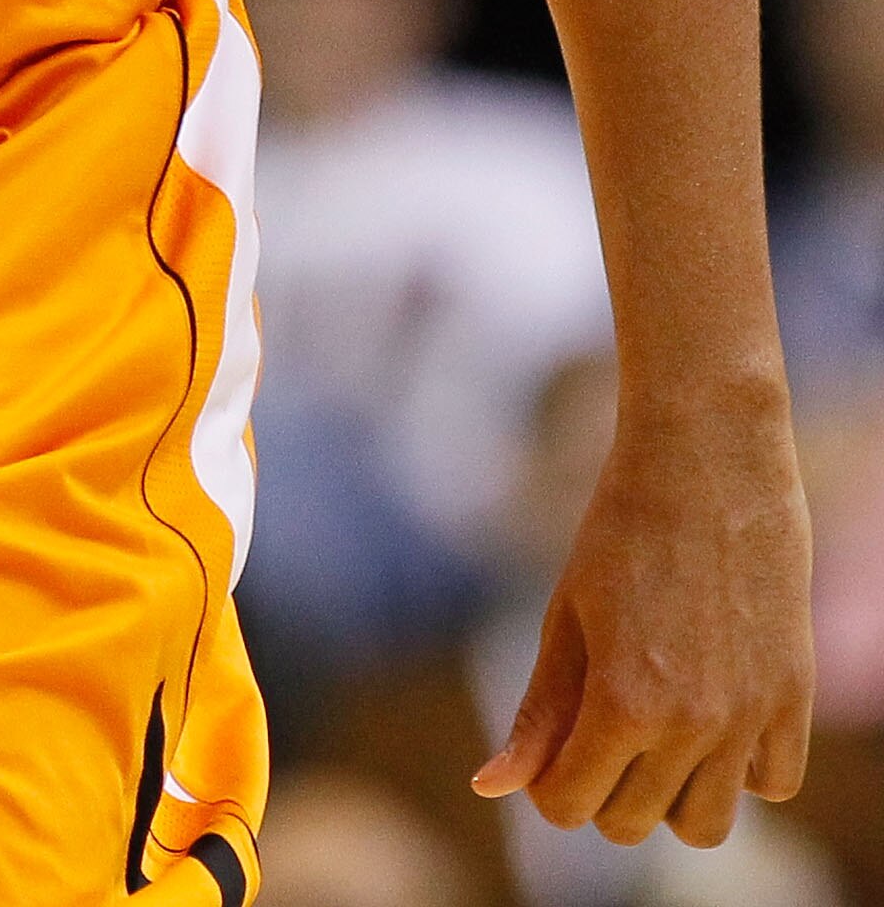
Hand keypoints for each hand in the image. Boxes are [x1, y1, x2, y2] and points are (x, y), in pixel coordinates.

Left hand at [473, 382, 812, 847]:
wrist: (708, 459)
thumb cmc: (620, 529)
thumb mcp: (566, 616)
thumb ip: (538, 711)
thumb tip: (492, 788)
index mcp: (623, 704)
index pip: (568, 808)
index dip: (549, 782)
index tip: (553, 742)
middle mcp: (692, 726)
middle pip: (633, 824)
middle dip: (603, 787)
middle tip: (598, 722)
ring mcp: (749, 716)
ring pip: (707, 825)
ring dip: (672, 793)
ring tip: (656, 727)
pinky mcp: (793, 695)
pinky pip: (772, 784)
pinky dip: (742, 769)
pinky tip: (714, 714)